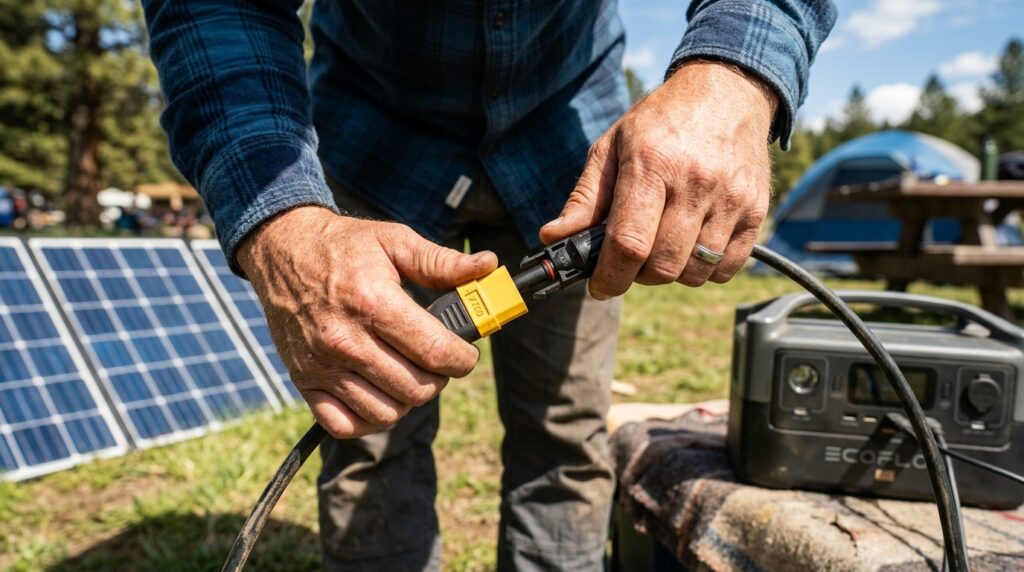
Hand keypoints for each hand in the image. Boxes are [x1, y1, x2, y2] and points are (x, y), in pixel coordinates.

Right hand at [237, 206, 497, 437]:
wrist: (282, 249)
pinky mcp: (304, 381)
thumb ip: (442, 262)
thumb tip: (489, 267)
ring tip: (410, 373)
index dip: (463, 358)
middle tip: (436, 359)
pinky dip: (369, 419)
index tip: (465, 352)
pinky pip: (345, 424)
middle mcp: (345, 339)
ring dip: (408, 398)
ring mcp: (322, 365)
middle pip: (416, 388)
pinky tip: (380, 392)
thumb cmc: (345, 246)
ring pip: (386, 413)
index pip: (435, 352)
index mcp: (373, 302)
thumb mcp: (395, 242)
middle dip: (439, 378)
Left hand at [540, 60, 776, 297]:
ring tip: (662, 245)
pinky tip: (692, 244)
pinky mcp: (756, 209)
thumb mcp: (613, 147)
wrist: (728, 92)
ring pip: (695, 272)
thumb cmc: (661, 122)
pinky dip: (705, 269)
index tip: (600, 286)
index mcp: (653, 163)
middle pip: (663, 265)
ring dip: (672, 273)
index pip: (629, 242)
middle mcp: (696, 181)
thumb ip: (585, 198)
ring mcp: (731, 197)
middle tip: (631, 258)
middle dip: (638, 275)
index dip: (610, 276)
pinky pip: (726, 268)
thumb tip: (553, 238)